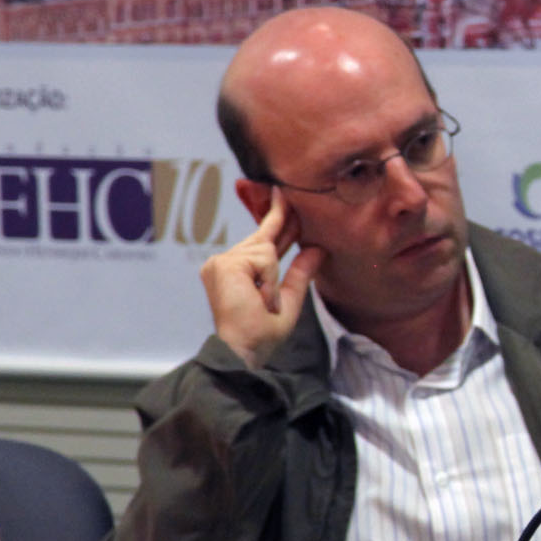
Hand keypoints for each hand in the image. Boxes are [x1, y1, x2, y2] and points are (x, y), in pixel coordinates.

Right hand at [201, 196, 326, 369]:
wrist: (244, 351)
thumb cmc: (262, 334)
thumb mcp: (289, 300)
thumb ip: (300, 273)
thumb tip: (317, 248)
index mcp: (240, 272)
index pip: (264, 241)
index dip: (277, 220)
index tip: (282, 197)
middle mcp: (227, 263)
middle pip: (264, 235)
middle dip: (280, 217)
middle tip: (283, 190)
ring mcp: (223, 261)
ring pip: (268, 250)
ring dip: (273, 280)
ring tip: (263, 303)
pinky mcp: (225, 263)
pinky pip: (265, 259)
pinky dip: (269, 281)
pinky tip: (259, 298)